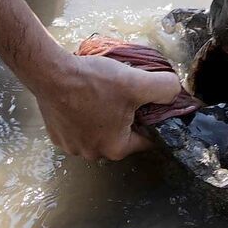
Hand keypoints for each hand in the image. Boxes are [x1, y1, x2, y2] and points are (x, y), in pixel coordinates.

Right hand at [33, 53, 180, 160]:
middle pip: (122, 135)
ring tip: (104, 93)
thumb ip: (165, 88)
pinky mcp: (56, 135)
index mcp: (115, 148)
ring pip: (100, 131)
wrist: (51, 74)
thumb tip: (177, 92)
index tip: (149, 103)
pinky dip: (84, 115)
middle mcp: (93, 154)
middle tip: (126, 94)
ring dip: (105, 116)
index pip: (146, 139)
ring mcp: (71, 146)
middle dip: (127, 117)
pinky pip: (79, 127)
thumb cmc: (94, 82)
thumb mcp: (138, 82)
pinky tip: (85, 97)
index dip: (152, 120)